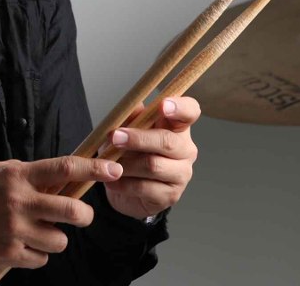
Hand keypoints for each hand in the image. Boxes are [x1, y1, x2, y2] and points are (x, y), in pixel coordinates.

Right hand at [0, 156, 122, 269]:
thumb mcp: (0, 172)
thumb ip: (31, 175)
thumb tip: (65, 179)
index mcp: (17, 176)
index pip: (63, 168)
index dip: (93, 170)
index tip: (113, 170)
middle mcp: (18, 201)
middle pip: (73, 211)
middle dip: (84, 215)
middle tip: (79, 215)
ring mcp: (14, 230)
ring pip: (60, 240)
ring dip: (55, 237)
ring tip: (37, 232)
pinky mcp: (9, 254)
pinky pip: (42, 259)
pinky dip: (36, 254)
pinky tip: (20, 244)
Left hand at [102, 96, 199, 219]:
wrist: (123, 186)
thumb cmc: (127, 151)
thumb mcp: (123, 129)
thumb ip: (129, 116)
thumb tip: (133, 103)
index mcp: (176, 127)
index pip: (190, 112)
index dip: (180, 107)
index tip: (163, 105)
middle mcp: (185, 149)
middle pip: (168, 141)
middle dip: (138, 139)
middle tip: (114, 137)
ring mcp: (181, 174)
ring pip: (154, 165)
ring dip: (126, 163)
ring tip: (108, 163)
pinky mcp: (171, 195)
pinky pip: (144, 187)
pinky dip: (123, 183)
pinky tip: (112, 181)